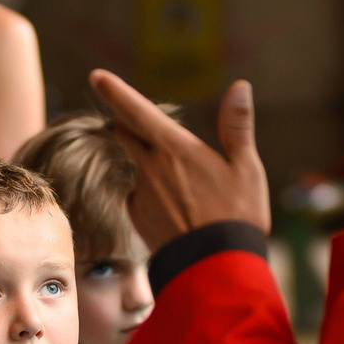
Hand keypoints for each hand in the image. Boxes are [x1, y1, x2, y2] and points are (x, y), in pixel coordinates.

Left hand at [87, 71, 268, 252]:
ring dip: (151, 168)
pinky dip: (150, 196)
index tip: (97, 75)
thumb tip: (240, 86)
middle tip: (143, 123)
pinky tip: (175, 212)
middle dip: (129, 123)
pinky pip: (137, 197)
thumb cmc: (237, 216)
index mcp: (175, 148)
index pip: (136, 110)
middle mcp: (151, 167)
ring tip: (187, 190)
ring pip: (138, 168)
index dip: (115, 91)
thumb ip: (237, 126)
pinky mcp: (136, 217)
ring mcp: (140, 194)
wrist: (215, 268)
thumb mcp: (246, 167)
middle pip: (126, 133)